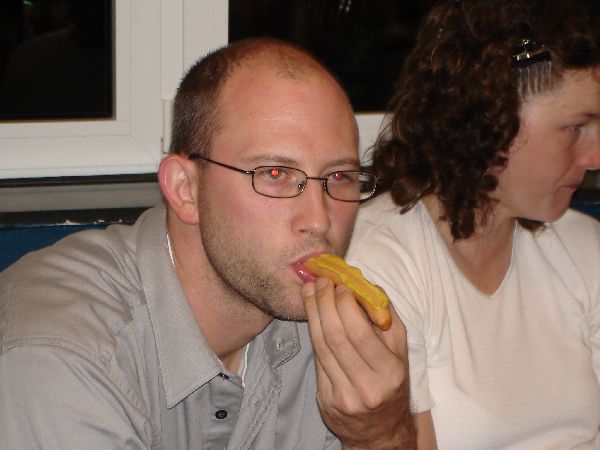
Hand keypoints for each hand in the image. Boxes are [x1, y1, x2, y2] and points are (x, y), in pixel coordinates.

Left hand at [302, 277, 415, 448]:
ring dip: (313, 313)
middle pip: (335, 337)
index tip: (341, 286)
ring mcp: (344, 396)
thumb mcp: (400, 353)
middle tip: (320, 283)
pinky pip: (317, 360)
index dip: (345, 305)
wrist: (381, 431)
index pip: (359, 332)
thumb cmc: (392, 384)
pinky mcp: (326, 400)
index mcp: (390, 372)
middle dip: (324, 303)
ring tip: (310, 292)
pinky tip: (312, 315)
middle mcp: (367, 387)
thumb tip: (365, 286)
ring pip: (321, 347)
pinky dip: (313, 333)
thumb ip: (387, 320)